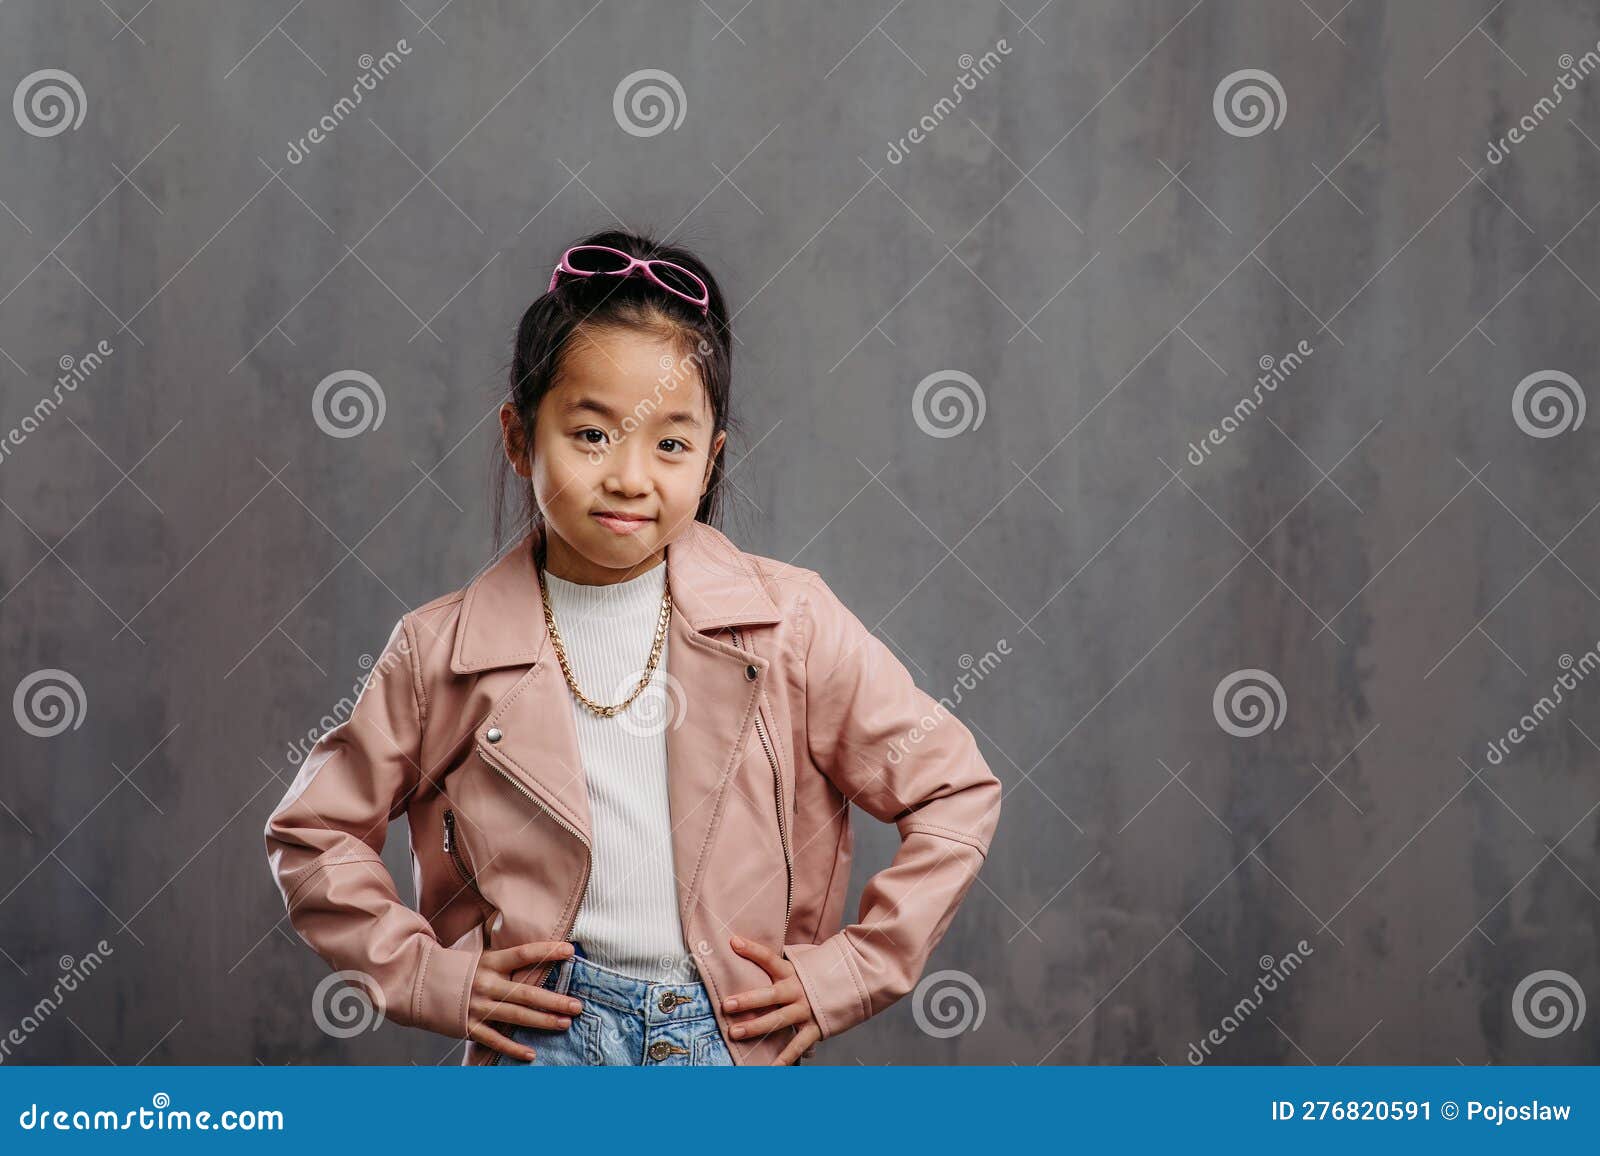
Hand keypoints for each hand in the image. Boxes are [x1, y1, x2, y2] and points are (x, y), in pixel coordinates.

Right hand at [467, 940, 584, 1061]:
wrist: (420, 984)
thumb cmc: (460, 971)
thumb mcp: (482, 959)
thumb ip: (507, 962)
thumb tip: (538, 957)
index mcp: (490, 962)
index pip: (523, 954)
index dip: (546, 952)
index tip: (570, 951)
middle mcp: (486, 984)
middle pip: (526, 992)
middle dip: (554, 1000)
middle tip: (577, 1006)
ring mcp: (477, 1006)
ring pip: (516, 1016)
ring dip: (543, 1021)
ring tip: (565, 1023)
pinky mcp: (469, 1026)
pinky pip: (495, 1039)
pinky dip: (513, 1048)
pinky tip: (531, 1054)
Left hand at [720, 934, 822, 1064]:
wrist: (856, 980)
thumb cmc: (821, 971)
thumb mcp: (803, 960)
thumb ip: (781, 960)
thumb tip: (752, 946)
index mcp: (792, 970)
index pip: (769, 958)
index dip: (752, 950)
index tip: (733, 942)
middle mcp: (797, 990)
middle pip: (769, 995)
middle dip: (747, 1001)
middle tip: (726, 1005)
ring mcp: (806, 1009)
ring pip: (778, 1020)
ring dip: (755, 1027)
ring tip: (735, 1032)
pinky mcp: (815, 1027)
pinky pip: (797, 1045)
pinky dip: (785, 1058)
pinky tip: (770, 1068)